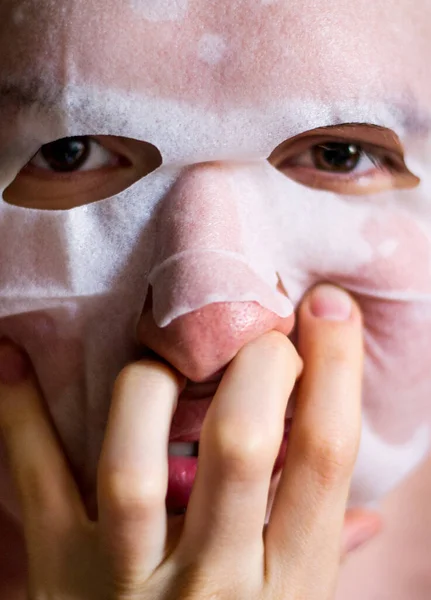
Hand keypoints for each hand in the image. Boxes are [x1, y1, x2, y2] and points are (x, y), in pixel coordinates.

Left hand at [0, 284, 379, 598]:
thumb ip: (326, 556)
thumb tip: (371, 511)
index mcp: (291, 585)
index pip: (324, 458)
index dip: (335, 370)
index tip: (327, 306)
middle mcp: (215, 585)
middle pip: (242, 444)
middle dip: (256, 364)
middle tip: (252, 332)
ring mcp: (128, 582)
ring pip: (134, 462)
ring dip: (152, 385)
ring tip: (165, 358)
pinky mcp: (59, 574)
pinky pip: (36, 478)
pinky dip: (21, 412)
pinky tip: (15, 354)